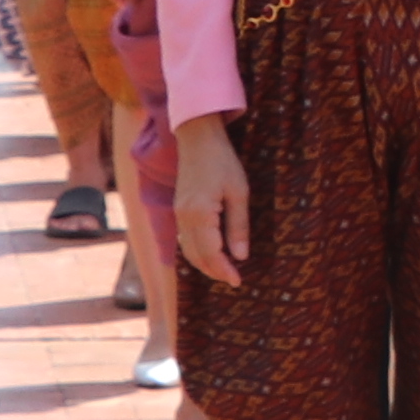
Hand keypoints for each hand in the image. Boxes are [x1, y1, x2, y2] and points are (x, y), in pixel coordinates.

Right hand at [173, 118, 252, 281]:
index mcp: (200, 214)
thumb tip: (241, 256)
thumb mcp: (239, 192)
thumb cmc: (223, 161)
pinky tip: (211, 254)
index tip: (238, 281)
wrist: (198, 138)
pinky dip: (197, 252)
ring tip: (224, 271)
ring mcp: (178, 214)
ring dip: (205, 264)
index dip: (224, 270)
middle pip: (196, 256)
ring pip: (188, 251)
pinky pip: (185, 240)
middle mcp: (184, 218)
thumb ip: (238, 226)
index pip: (211, 253)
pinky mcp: (179, 210)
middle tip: (233, 280)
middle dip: (214, 272)